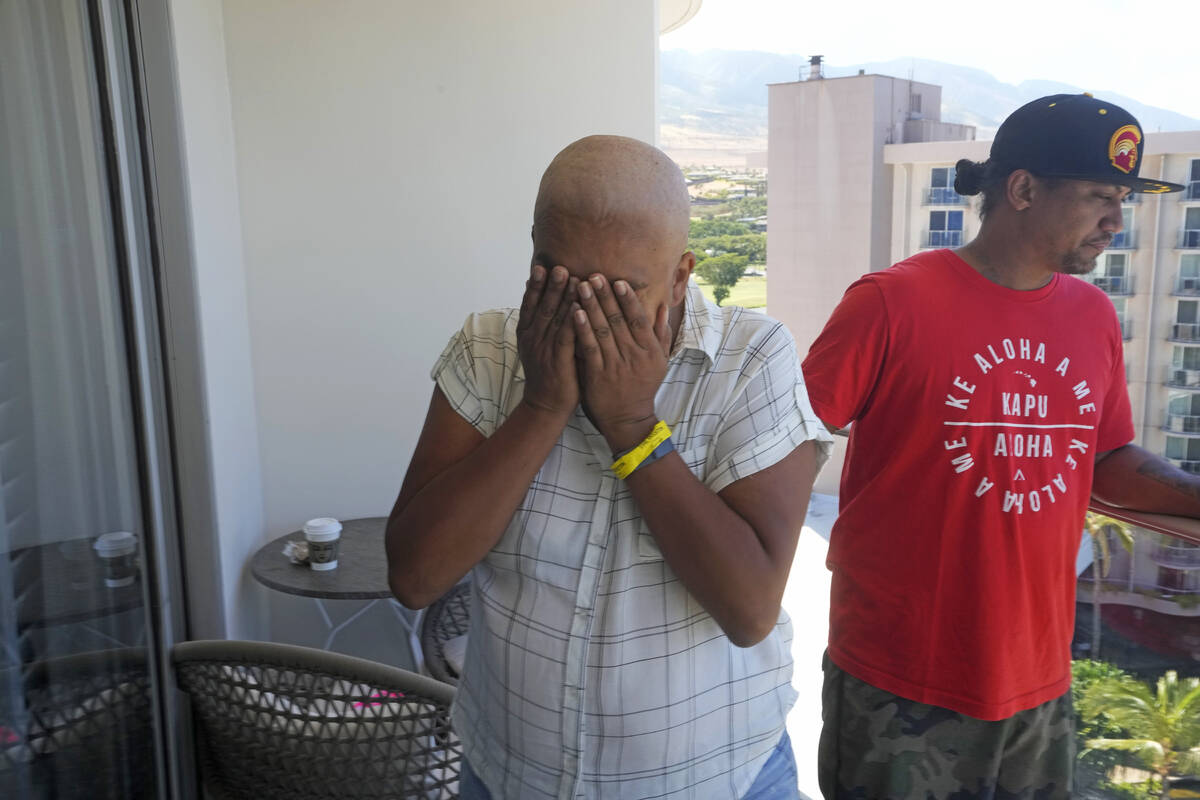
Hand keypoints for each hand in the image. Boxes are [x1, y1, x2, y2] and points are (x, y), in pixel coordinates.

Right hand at [517, 265, 579, 416]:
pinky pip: (566, 337)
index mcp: (526, 334)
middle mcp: (533, 339)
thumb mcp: (538, 345)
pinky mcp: (559, 361)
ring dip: (563, 298)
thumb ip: (541, 323)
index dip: (535, 286)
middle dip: (550, 286)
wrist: (546, 405)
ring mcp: (544, 350)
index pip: (529, 304)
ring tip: (571, 278)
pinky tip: (579, 307)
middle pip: (542, 307)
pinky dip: (572, 320)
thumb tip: (545, 297)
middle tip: (558, 267)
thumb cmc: (548, 372)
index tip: (541, 267)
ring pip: (554, 319)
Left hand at [573, 274, 670, 452]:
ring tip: (580, 287)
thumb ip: (660, 333)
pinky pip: (589, 347)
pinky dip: (582, 329)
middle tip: (593, 275)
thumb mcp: (659, 361)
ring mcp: (615, 365)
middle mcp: (634, 355)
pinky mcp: (598, 374)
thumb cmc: (643, 386)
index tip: (617, 281)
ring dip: (591, 306)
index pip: (638, 318)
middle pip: (618, 320)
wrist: (628, 418)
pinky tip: (574, 313)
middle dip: (605, 296)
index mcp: (650, 350)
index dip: (628, 299)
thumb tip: (663, 307)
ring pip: (602, 330)